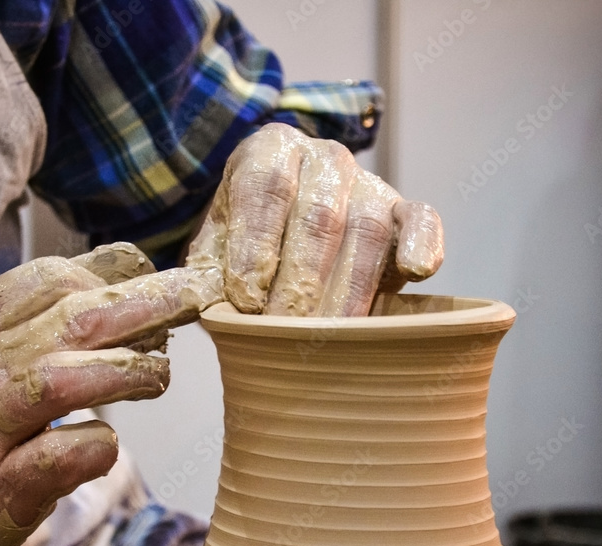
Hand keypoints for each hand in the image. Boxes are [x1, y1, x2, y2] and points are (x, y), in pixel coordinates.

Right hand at [0, 244, 219, 545]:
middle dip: (142, 301)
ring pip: (60, 382)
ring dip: (123, 370)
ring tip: (160, 375)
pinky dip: (94, 448)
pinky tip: (106, 445)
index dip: (107, 270)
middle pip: (68, 320)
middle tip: (195, 295)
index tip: (152, 271)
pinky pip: (58, 461)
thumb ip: (17, 326)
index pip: (44, 280)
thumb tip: (101, 282)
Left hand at [187, 123, 443, 316]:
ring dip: (348, 289)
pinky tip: (415, 273)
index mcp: (269, 152)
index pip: (265, 189)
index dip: (255, 244)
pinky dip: (422, 244)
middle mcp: (324, 158)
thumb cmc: (244, 247)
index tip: (244, 297)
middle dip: (300, 280)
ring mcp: (369, 183)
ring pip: (367, 228)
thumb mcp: (213, 252)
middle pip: (318, 215)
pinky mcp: (406, 211)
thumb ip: (199, 276)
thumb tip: (179, 311)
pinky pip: (422, 220)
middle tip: (284, 330)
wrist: (287, 229)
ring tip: (328, 337)